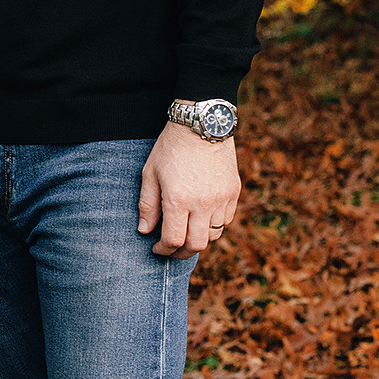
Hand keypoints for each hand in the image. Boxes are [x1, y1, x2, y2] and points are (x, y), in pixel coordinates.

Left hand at [138, 118, 240, 258]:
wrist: (201, 125)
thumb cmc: (170, 148)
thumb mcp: (150, 173)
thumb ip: (147, 204)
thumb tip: (145, 231)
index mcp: (178, 200)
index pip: (174, 240)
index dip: (163, 250)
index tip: (156, 249)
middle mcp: (203, 204)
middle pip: (196, 245)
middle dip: (181, 253)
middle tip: (170, 250)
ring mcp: (221, 199)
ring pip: (213, 235)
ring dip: (198, 239)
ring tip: (185, 232)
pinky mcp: (233, 193)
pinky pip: (226, 220)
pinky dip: (213, 225)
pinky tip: (200, 218)